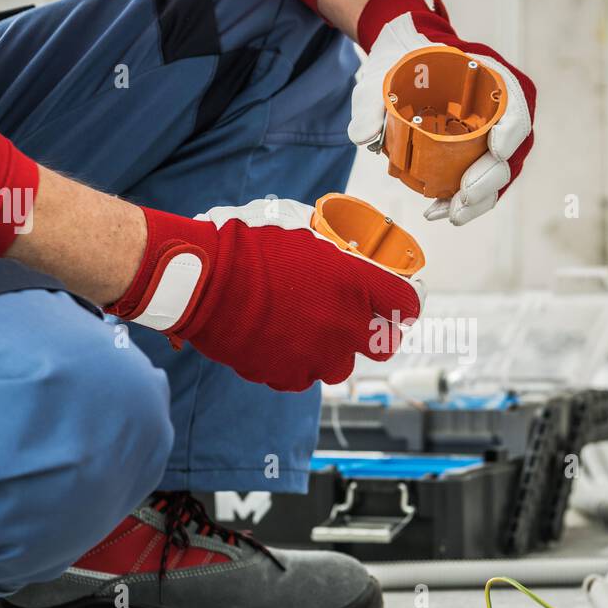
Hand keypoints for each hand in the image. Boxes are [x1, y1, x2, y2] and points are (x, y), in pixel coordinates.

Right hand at [110, 199, 423, 391]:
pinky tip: (277, 342)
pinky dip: (295, 363)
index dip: (404, 304)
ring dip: (331, 351)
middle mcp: (345, 324)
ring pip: (342, 365)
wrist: (202, 279)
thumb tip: (344, 251)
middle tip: (357, 324)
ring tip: (306, 331)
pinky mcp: (289, 375)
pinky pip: (304, 376)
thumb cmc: (247, 247)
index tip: (399, 305)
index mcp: (355, 284)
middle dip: (375, 335)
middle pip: (384, 345)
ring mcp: (318, 355)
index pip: (405, 303)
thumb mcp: (301, 231)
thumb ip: (333, 250)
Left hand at [349, 0, 535, 225]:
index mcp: (488, 80)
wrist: (404, 74)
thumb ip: (370, 101)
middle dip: (489, 178)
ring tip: (452, 213)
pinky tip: (439, 212)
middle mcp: (496, 113)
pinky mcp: (472, 162)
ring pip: (495, 176)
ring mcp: (488, 140)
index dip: (511, 129)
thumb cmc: (403, 68)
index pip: (513, 105)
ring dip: (477, 200)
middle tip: (465, 195)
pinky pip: (475, 187)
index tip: (496, 149)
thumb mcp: (382, 75)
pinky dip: (460, 203)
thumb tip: (364, 136)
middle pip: (509, 150)